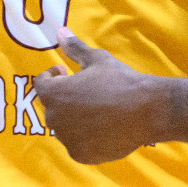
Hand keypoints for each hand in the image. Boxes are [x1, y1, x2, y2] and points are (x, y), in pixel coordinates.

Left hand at [33, 31, 161, 163]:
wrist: (147, 110)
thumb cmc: (119, 81)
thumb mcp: (97, 59)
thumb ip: (74, 48)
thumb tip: (60, 31)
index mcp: (53, 93)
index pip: (41, 84)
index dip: (52, 77)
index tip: (65, 73)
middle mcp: (54, 118)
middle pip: (52, 107)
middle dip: (64, 98)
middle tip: (85, 92)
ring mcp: (66, 139)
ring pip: (64, 127)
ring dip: (73, 118)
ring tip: (96, 111)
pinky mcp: (80, 155)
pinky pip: (76, 145)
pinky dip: (84, 138)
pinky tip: (102, 128)